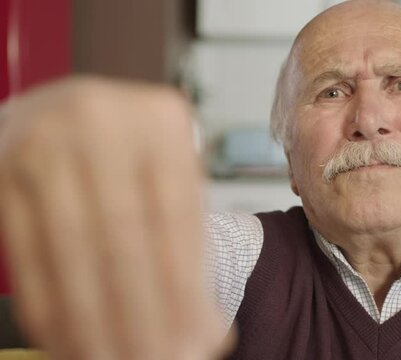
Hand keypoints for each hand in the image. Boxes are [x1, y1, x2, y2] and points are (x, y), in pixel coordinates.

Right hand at [0, 76, 231, 358]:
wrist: (62, 111)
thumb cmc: (128, 155)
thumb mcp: (168, 177)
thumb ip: (188, 243)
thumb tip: (209, 332)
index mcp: (161, 119)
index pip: (178, 218)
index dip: (186, 288)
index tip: (197, 342)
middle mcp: (102, 120)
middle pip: (125, 237)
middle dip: (141, 313)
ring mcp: (45, 140)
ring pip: (73, 250)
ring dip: (92, 319)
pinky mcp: (1, 168)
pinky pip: (27, 251)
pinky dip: (49, 305)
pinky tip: (68, 341)